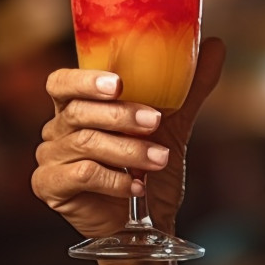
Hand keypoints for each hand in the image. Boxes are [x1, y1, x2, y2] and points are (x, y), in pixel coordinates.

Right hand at [32, 38, 225, 237]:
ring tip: (160, 159)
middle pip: (78, 112)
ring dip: (129, 150)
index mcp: (79, 106)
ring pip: (84, 144)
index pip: (62, 82)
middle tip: (155, 121)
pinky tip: (138, 185)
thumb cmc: (150, 166)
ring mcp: (50, 158)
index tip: (119, 83)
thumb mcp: (174, 123)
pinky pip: (80, 175)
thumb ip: (189, 87)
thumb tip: (215, 45)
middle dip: (121, 116)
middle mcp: (58, 128)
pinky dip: (114, 179)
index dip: (85, 80)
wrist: (146, 219)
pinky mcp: (50, 187)